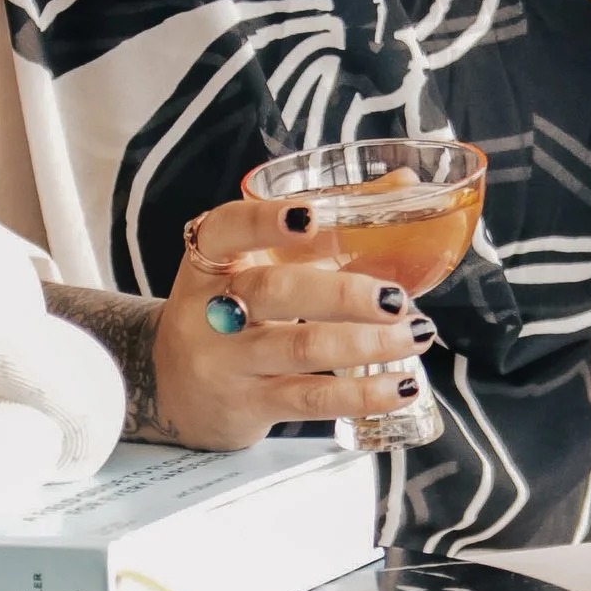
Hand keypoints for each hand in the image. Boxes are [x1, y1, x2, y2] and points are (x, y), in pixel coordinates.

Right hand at [150, 194, 433, 450]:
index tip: (310, 216)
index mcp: (211, 261)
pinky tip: (400, 386)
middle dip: (342, 293)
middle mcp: (209, 310)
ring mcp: (225, 362)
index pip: (226, 230)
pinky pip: (310, 398)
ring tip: (416, 334)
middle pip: (273, 292)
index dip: (264, 221)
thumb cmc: (234, 315)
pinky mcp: (247, 405)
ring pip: (298, 347)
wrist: (174, 391)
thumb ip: (327, 230)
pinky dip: (361, 393)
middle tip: (396, 297)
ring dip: (366, 342)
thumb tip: (404, 185)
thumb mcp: (258, 268)